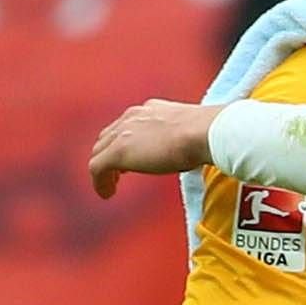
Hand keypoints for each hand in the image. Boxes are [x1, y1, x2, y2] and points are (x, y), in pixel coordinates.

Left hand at [87, 100, 219, 197]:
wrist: (205, 132)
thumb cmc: (208, 133)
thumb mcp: (193, 130)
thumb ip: (186, 136)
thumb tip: (197, 149)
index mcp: (150, 110)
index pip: (128, 125)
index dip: (125, 142)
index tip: (132, 158)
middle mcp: (132, 117)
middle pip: (108, 136)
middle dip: (109, 153)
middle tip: (118, 173)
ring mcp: (123, 134)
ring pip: (99, 151)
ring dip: (103, 169)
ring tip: (110, 186)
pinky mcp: (118, 152)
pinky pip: (97, 168)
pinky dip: (99, 182)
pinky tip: (106, 194)